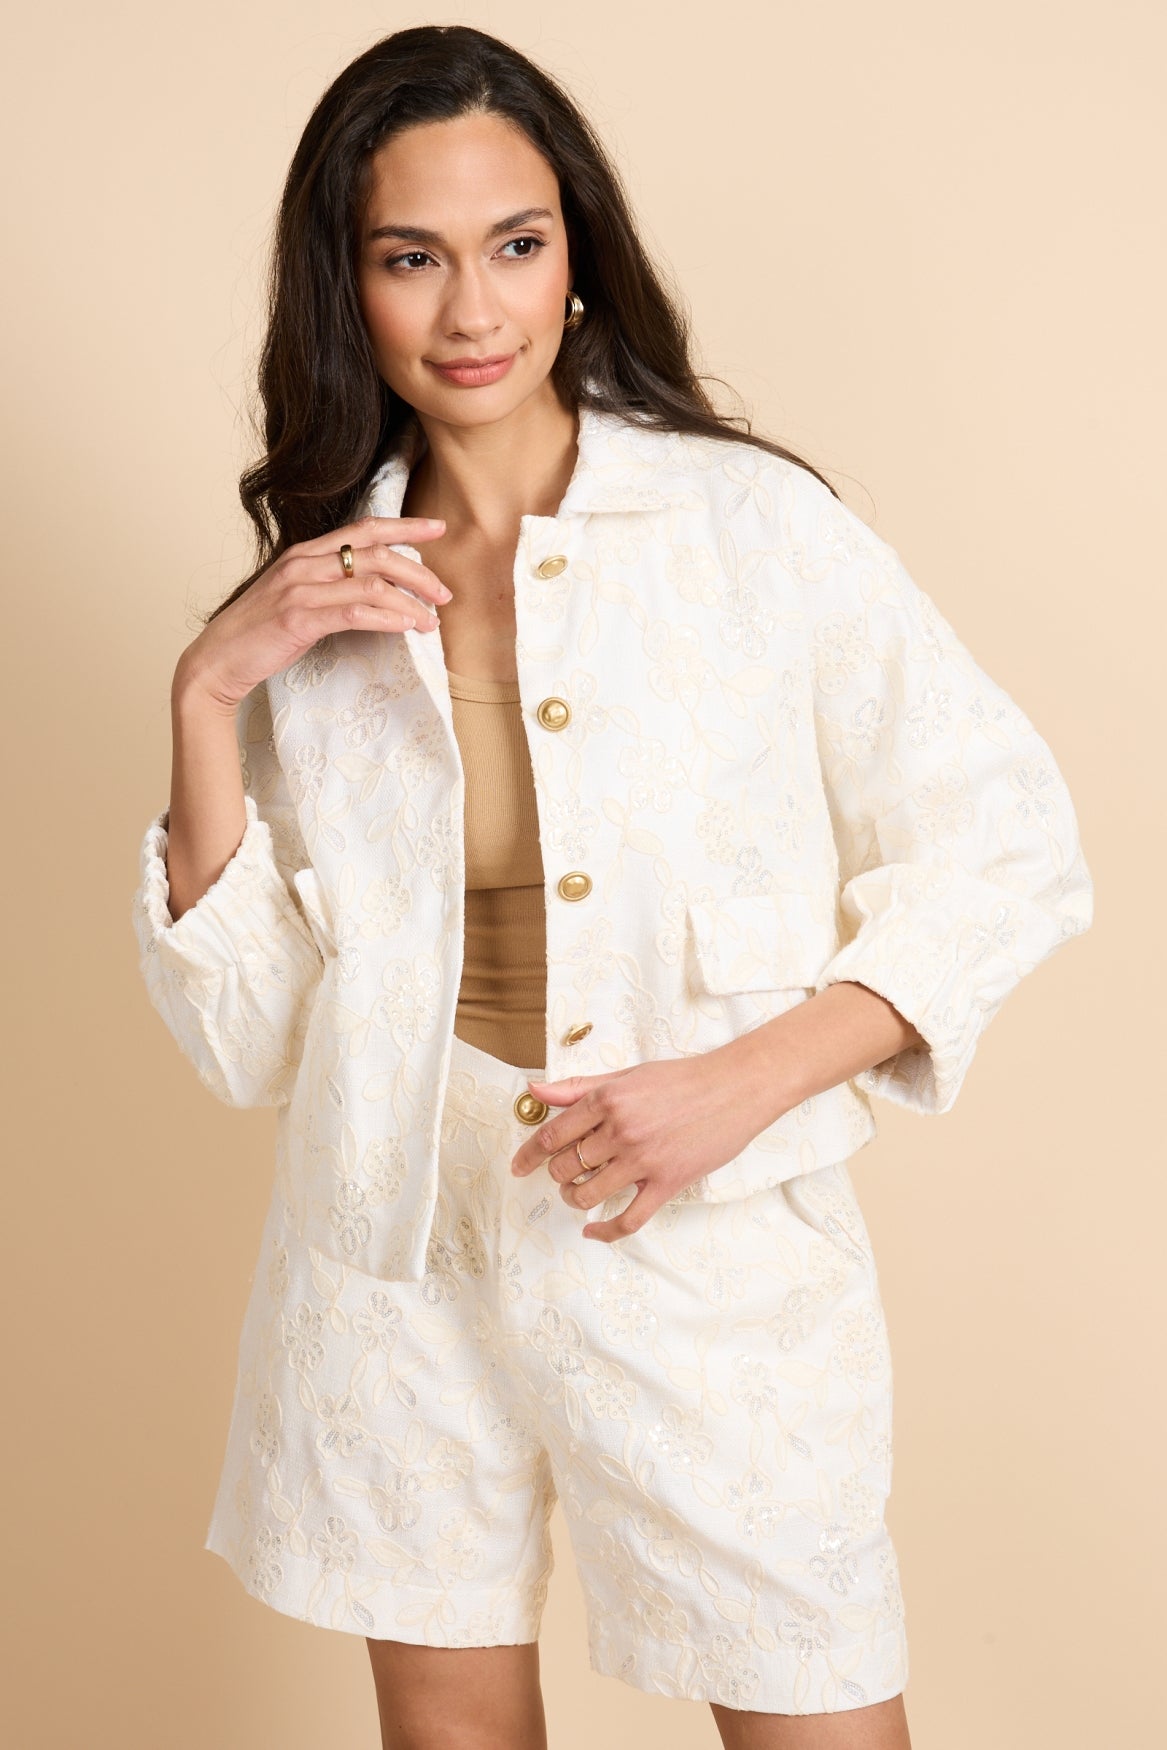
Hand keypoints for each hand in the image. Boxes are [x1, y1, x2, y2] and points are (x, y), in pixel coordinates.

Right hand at [174, 514, 452, 712]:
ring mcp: (300, 589)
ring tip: (432, 621)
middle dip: (418, 571)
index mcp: (305, 554)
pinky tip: (407, 627)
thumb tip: (372, 593)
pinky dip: (387, 618)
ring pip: (370, 582)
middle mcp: (304, 563)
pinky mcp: (299, 618)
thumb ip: (327, 588)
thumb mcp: (295, 600)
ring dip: (409, 601)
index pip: (363, 528)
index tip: (439, 528)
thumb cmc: (258, 635)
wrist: (216, 661)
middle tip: (445, 593)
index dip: (404, 526)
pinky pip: (355, 611)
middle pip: (375, 552)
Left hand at [509, 1047, 783, 1242]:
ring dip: (576, 1198)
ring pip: (589, 1194)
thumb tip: (534, 1090)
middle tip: (563, 1173)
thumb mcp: (626, 1076)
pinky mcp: (667, 1183)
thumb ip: (578, 1088)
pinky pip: (628, 1220)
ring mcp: (643, 1160)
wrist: (735, 1088)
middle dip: (556, 1174)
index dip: (529, 1154)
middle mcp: (620, 1130)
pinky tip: (594, 1230)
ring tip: (580, 1191)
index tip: (518, 1166)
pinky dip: (605, 1231)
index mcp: (606, 1100)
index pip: (552, 1134)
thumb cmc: (682, 1079)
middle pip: (565, 1167)